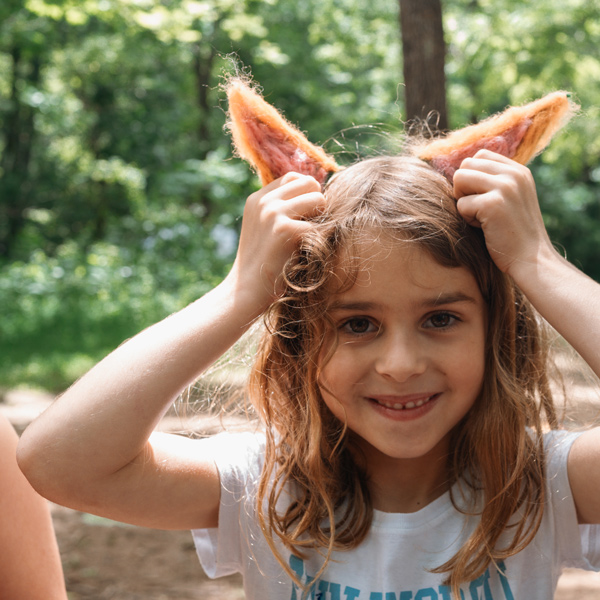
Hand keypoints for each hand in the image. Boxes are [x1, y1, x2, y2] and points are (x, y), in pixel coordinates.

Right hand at [227, 172, 324, 311]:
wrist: (246, 291)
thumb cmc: (262, 263)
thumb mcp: (263, 228)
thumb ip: (280, 208)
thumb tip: (314, 190)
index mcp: (257, 198)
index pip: (293, 177)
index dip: (305, 194)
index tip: (304, 216)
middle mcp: (264, 201)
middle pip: (309, 182)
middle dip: (316, 203)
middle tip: (310, 228)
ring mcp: (274, 213)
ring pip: (319, 199)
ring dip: (321, 219)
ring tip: (309, 240)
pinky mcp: (286, 230)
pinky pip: (320, 225)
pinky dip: (319, 240)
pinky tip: (306, 254)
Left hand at [453, 150, 554, 277]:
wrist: (532, 261)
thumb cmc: (514, 234)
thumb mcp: (511, 199)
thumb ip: (492, 181)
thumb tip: (459, 169)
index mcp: (518, 171)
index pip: (480, 156)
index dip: (473, 178)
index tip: (484, 199)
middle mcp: (514, 174)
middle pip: (466, 165)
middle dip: (464, 189)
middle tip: (479, 210)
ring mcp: (505, 187)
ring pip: (459, 178)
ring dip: (463, 201)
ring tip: (481, 217)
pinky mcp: (493, 204)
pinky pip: (460, 204)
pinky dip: (467, 219)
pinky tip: (485, 228)